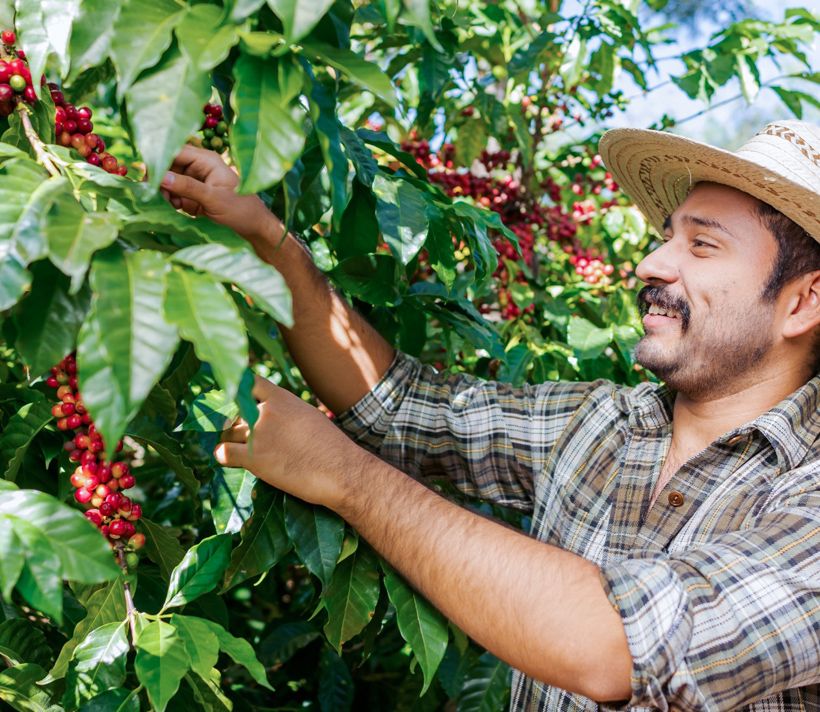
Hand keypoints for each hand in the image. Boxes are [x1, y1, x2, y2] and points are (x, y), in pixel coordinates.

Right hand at [160, 144, 281, 243]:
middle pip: (168, 166)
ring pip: (168, 181)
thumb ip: (187, 187)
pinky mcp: (193, 194)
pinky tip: (178, 209)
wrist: (253, 226)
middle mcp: (198, 166)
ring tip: (173, 205)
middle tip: (158, 195)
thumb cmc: (241, 209)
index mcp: (206, 159)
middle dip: (161, 180)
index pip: (175, 151)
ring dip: (166, 193)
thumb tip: (160, 177)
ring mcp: (195, 180)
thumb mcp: (214, 199)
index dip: (157, 160)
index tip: (143, 174)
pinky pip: (174, 193)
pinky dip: (172, 201)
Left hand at [213, 376, 362, 509]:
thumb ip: (286, 410)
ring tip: (241, 451)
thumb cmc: (331, 446)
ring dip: (231, 441)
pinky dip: (223, 457)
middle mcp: (266, 411)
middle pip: (235, 412)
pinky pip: (223, 453)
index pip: (248, 383)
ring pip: (227, 432)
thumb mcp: (309, 416)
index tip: (239, 404)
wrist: (341, 471)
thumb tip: (271, 414)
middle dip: (236, 424)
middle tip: (243, 436)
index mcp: (281, 398)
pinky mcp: (253, 458)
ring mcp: (258, 434)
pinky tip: (231, 461)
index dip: (240, 393)